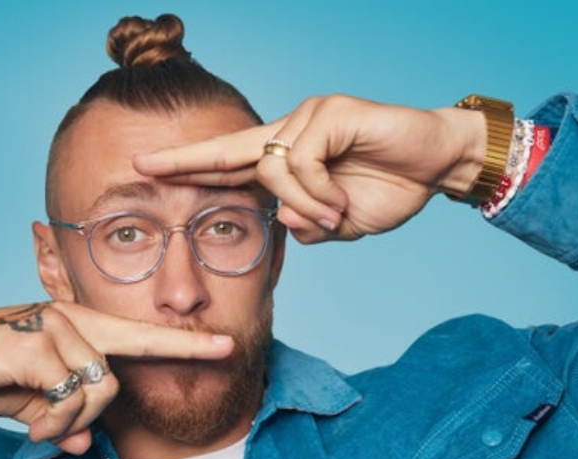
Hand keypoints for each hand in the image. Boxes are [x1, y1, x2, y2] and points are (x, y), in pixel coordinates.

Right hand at [0, 301, 233, 454]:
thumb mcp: (31, 402)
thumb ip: (60, 417)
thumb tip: (80, 445)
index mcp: (79, 325)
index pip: (141, 333)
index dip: (186, 342)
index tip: (226, 345)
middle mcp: (73, 318)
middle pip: (121, 372)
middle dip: (111, 401)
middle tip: (86, 413)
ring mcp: (55, 327)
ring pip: (99, 390)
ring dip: (70, 421)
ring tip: (39, 428)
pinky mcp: (35, 344)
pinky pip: (69, 396)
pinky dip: (54, 422)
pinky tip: (33, 428)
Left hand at [135, 94, 485, 243]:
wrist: (436, 165)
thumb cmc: (387, 190)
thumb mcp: (336, 223)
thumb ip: (305, 226)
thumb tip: (281, 222)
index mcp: (285, 156)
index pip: (227, 161)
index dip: (188, 166)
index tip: (146, 169)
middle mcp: (288, 129)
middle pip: (227, 150)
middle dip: (183, 162)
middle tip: (141, 167)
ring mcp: (307, 117)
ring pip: (270, 170)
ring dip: (301, 205)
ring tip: (334, 216)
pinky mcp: (330, 112)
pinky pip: (301, 162)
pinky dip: (317, 191)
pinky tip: (339, 201)